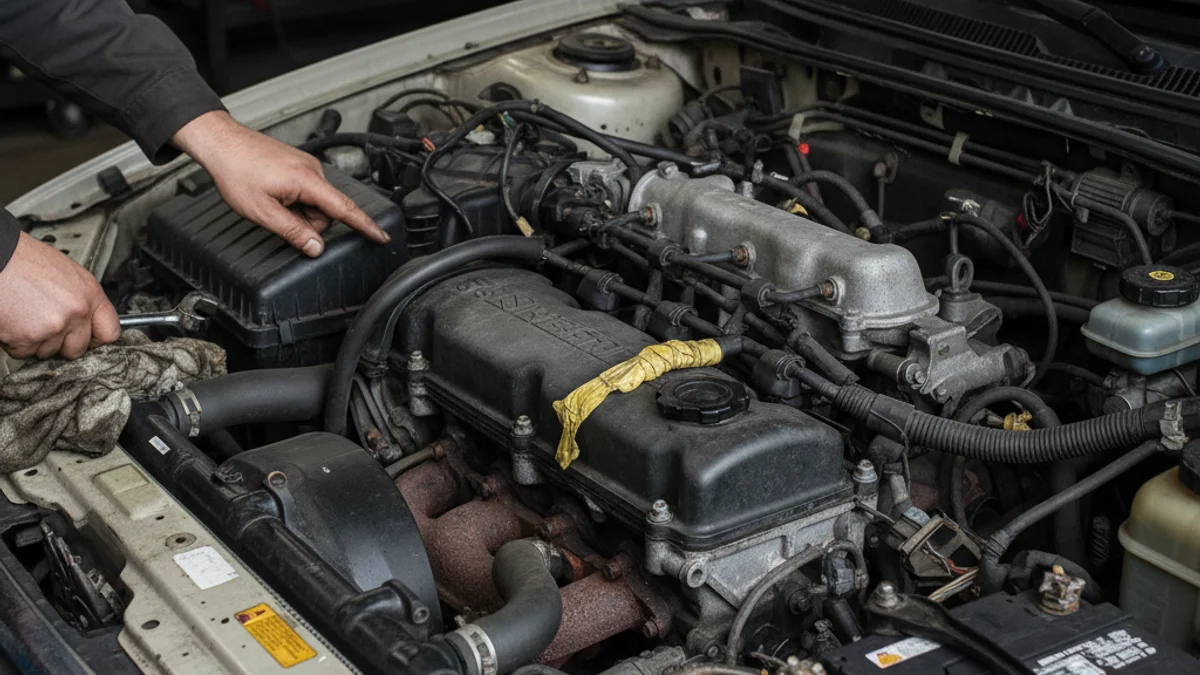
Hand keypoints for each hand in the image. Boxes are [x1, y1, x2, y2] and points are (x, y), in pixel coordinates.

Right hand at [0, 233, 119, 359]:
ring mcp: (53, 326)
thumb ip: (80, 299)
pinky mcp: (28, 337)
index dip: (97, 340)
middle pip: (78, 349)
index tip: (88, 341)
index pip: (110, 331)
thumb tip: (85, 320)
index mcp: (89, 294)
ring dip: (35, 341)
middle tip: (45, 326)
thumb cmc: (23, 260)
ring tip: (25, 316)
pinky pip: (24, 353)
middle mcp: (76, 311)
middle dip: (61, 343)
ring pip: (48, 352)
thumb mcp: (67, 274)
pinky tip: (12, 321)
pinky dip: (14, 342)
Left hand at [171, 111, 389, 255]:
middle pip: (326, 211)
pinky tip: (272, 194)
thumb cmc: (237, 171)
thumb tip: (317, 248)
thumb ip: (293, 232)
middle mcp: (312, 170)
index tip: (382, 237)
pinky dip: (293, 200)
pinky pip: (305, 191)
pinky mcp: (297, 164)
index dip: (365, 226)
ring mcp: (305, 165)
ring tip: (271, 203)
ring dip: (297, 211)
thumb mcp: (263, 211)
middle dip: (308, 222)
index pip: (345, 209)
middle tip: (278, 217)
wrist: (221, 143)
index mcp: (308, 181)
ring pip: (314, 203)